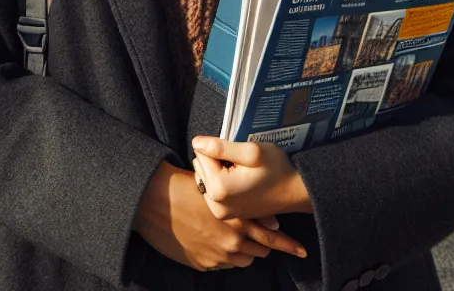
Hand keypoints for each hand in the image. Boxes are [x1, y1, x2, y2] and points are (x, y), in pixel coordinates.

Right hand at [134, 164, 306, 271]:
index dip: (289, 245)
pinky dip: (223, 256)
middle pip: (260, 252)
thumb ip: (245, 207)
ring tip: (233, 238)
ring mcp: (216, 257)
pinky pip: (222, 265)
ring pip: (243, 261)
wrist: (152, 202)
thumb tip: (267, 219)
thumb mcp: (220, 192)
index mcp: (237, 221)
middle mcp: (230, 242)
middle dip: (261, 245)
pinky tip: (213, 242)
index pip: (272, 238)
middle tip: (258, 236)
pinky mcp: (202, 265)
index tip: (302, 250)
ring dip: (243, 252)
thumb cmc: (184, 188)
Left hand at [191, 137, 313, 221]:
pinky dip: (220, 184)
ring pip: (205, 179)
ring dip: (217, 172)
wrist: (294, 192)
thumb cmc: (277, 169)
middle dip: (216, 161)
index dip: (220, 149)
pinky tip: (237, 182)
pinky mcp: (225, 215)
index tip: (237, 155)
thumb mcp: (252, 152)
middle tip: (239, 164)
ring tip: (239, 173)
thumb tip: (195, 143)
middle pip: (201, 168)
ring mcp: (220, 212)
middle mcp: (215, 204)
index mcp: (219, 188)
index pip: (201, 154)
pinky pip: (212, 191)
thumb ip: (221, 147)